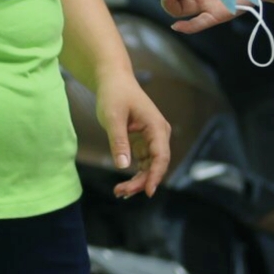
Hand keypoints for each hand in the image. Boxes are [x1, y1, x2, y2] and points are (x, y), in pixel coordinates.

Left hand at [95, 73, 170, 197]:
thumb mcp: (112, 117)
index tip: (148, 192)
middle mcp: (158, 134)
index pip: (161, 156)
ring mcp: (152, 138)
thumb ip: (118, 141)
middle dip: (142, 181)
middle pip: (156, 165)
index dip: (156, 175)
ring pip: (150, 166)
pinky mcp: (143, 142)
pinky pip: (143, 162)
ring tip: (120, 192)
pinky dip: (135, 173)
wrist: (113, 80)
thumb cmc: (114, 94)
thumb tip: (123, 166)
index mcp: (156, 126)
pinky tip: (124, 184)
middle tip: (121, 193)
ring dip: (138, 180)